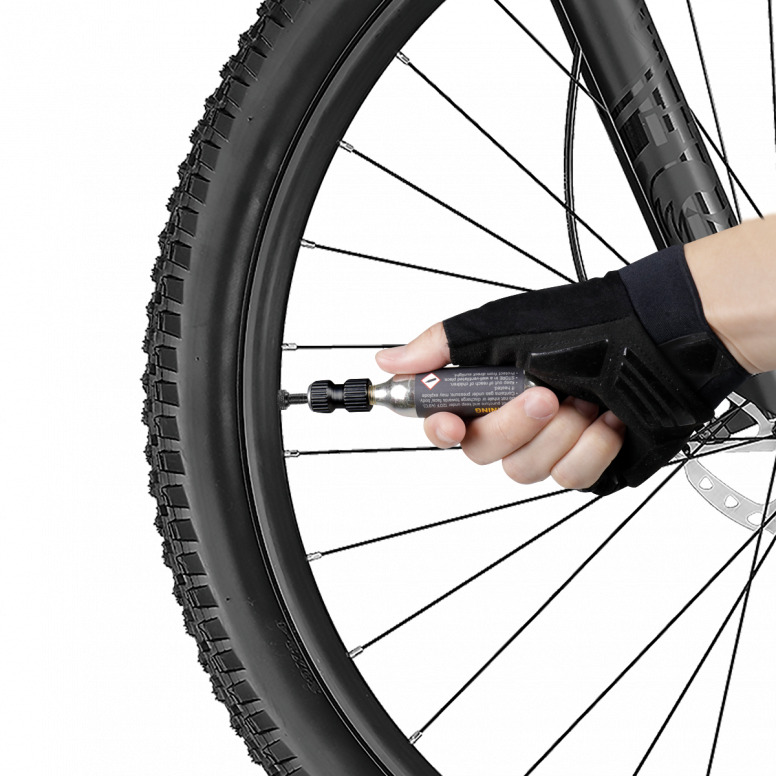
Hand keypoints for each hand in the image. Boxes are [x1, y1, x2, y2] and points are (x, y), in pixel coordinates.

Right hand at [376, 322, 626, 489]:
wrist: (663, 338)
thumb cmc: (589, 323)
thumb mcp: (504, 326)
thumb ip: (443, 346)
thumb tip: (389, 360)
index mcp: (488, 386)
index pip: (443, 423)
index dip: (440, 430)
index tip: (449, 424)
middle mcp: (514, 418)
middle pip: (483, 452)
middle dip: (515, 424)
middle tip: (544, 394)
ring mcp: (550, 444)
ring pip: (526, 471)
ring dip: (560, 434)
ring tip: (587, 400)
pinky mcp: (586, 464)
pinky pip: (571, 479)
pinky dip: (592, 449)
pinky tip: (608, 421)